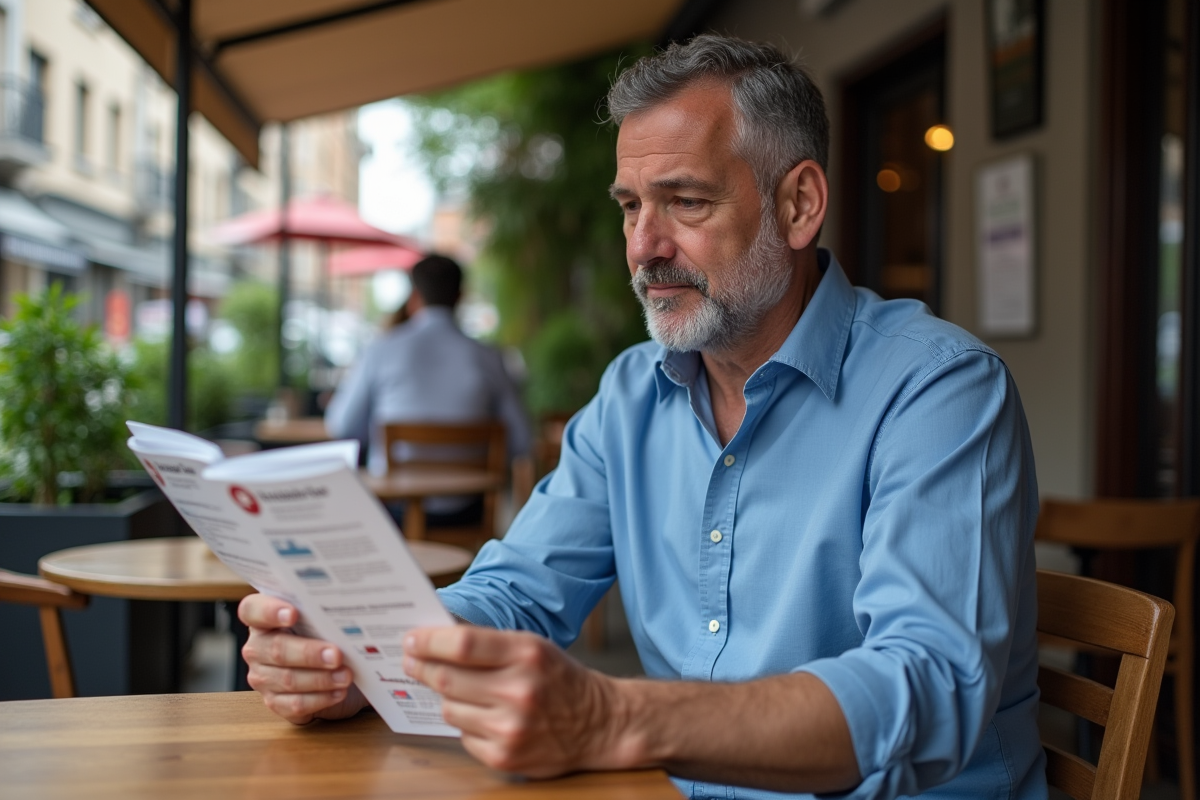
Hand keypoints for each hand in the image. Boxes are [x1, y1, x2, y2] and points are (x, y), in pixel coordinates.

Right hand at [238, 593, 368, 724]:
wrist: (337, 667)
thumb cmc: (327, 634)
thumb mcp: (324, 619)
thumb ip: (323, 612)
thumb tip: (345, 610)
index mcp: (263, 619)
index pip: (252, 610)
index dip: (269, 611)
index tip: (293, 613)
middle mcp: (258, 647)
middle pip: (276, 649)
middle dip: (309, 653)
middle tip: (336, 655)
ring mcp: (263, 677)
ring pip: (288, 679)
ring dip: (321, 678)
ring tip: (345, 675)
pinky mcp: (276, 702)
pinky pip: (295, 704)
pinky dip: (320, 698)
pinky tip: (338, 692)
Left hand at [402, 626, 633, 777]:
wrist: (599, 723)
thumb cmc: (559, 679)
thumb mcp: (532, 647)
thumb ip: (488, 643)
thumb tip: (433, 641)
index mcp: (527, 654)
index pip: (462, 644)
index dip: (428, 641)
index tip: (411, 639)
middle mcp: (519, 691)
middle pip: (447, 678)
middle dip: (421, 667)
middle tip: (411, 661)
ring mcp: (510, 728)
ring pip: (449, 708)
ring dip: (447, 698)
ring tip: (460, 690)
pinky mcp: (504, 757)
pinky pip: (463, 735)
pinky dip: (467, 724)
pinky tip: (484, 717)